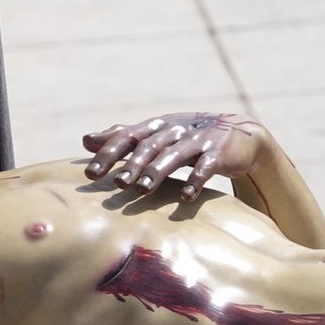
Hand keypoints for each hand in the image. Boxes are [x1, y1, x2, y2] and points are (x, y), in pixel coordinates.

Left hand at [83, 112, 265, 200]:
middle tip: (118, 184)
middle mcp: (174, 130)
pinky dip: (196, 180)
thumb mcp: (155, 134)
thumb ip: (122, 137)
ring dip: (157, 172)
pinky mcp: (218, 153)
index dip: (108, 154)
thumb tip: (85, 140)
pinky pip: (206, 167)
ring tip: (143, 190)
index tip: (90, 174)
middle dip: (132, 165)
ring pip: (174, 155)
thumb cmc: (186, 138)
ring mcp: (197, 140)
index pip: (127, 137)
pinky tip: (185, 197)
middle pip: (149, 146)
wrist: (238, 134)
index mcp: (155, 127)